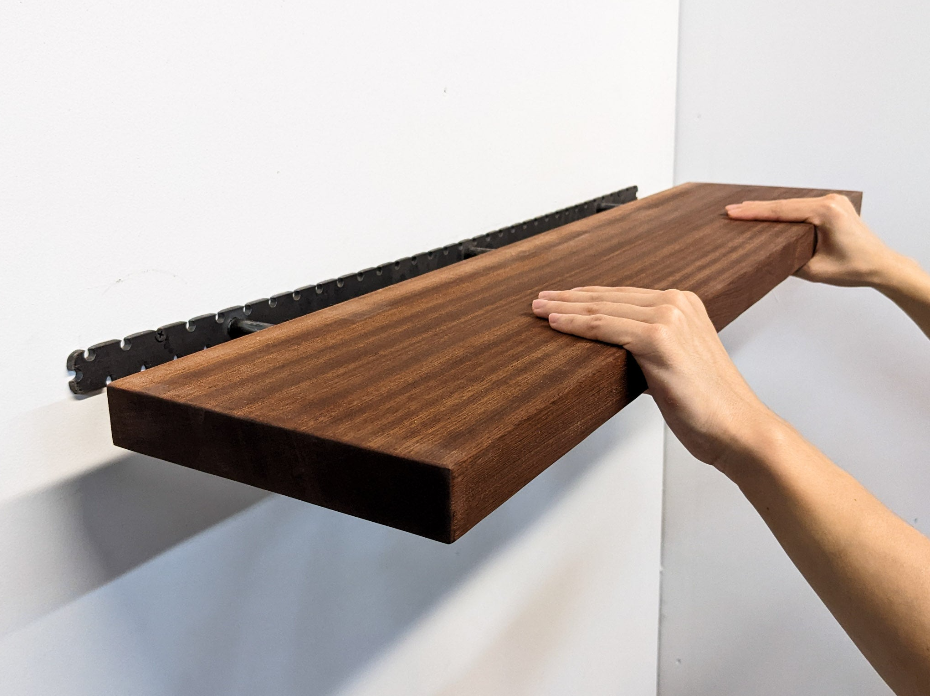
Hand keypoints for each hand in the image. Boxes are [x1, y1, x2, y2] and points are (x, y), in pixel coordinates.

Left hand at [532, 287, 778, 470]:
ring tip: (539, 310)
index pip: (622, 296)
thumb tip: (615, 347)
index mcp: (684, 304)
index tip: (560, 299)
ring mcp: (670, 318)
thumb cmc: (707, 407)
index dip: (586, 296)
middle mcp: (677, 303)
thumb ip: (651, 347)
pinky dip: (578, 325)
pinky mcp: (659, 339)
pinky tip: (556, 324)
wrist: (738, 429)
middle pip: (608, 298)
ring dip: (565, 309)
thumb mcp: (676, 364)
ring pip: (602, 310)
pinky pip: (606, 327)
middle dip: (569, 298)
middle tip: (539, 300)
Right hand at [725, 193, 895, 286]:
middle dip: (756, 207)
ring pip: (792, 202)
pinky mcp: (834, 206)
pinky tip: (768, 211)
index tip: (733, 212)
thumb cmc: (855, 268)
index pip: (782, 211)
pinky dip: (784, 209)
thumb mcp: (814, 271)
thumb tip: (766, 257)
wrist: (882, 265)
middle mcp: (831, 201)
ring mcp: (834, 201)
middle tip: (731, 209)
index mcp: (826, 213)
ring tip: (744, 210)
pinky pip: (803, 204)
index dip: (755, 212)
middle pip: (785, 203)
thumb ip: (788, 262)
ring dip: (769, 207)